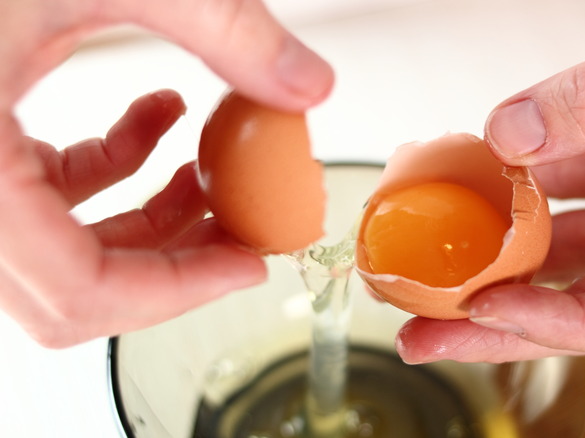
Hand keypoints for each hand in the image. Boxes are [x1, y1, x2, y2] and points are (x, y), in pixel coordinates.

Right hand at [0, 0, 333, 346]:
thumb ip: (223, 27)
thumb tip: (308, 83)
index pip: (75, 289)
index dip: (176, 291)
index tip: (247, 265)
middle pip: (70, 288)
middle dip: (170, 265)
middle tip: (241, 234)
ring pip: (62, 246)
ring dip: (149, 220)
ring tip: (210, 172)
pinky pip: (44, 194)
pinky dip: (111, 171)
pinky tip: (160, 118)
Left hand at [396, 0, 584, 362]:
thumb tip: (510, 134)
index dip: (566, 324)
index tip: (491, 308)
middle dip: (505, 319)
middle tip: (428, 332)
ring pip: (573, 250)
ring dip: (501, 257)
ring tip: (432, 264)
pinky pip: (570, 188)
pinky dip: (521, 188)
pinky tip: (474, 186)